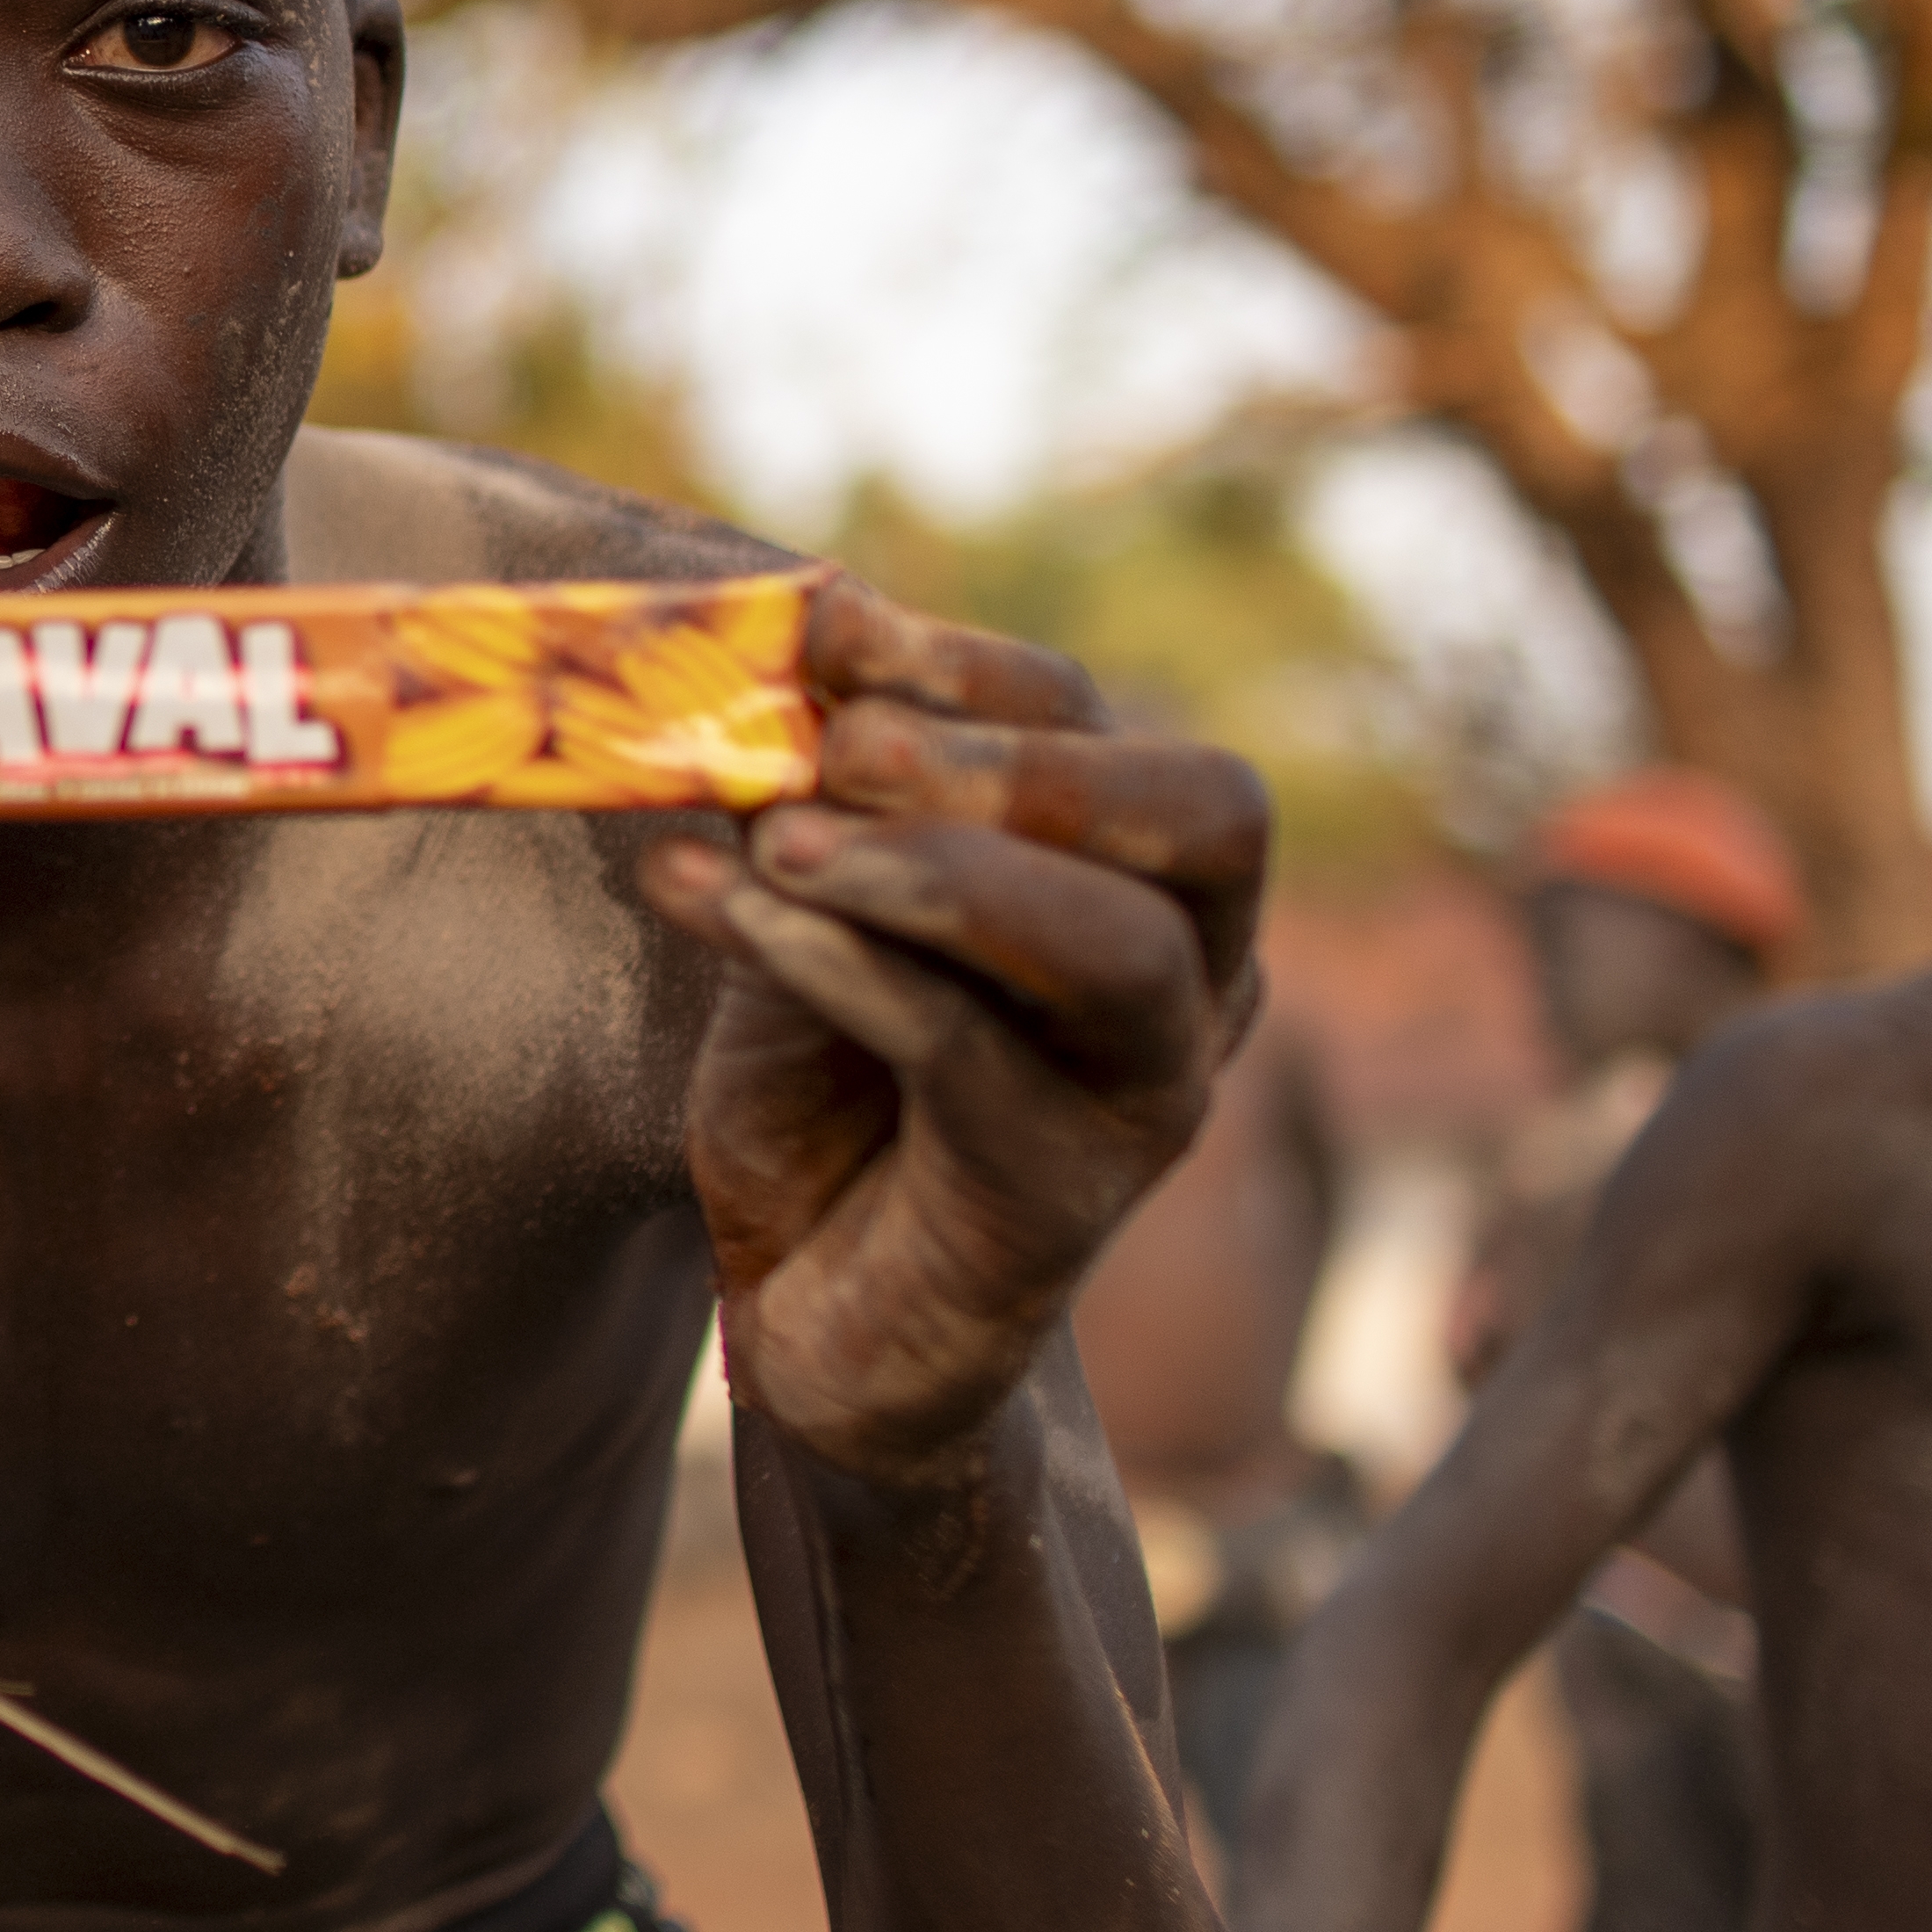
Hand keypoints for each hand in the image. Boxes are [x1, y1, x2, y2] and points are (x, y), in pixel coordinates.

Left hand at [641, 576, 1267, 1486]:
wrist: (813, 1303)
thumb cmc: (824, 1081)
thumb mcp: (806, 905)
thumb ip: (807, 797)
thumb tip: (780, 638)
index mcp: (1139, 870)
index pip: (1104, 717)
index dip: (967, 662)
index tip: (822, 629)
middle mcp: (1196, 973)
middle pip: (1203, 813)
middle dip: (1016, 757)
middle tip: (837, 743)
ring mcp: (1150, 1094)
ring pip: (1116, 948)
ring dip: (937, 867)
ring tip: (777, 838)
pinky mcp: (1065, 1200)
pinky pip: (976, 1059)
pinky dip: (843, 969)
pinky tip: (728, 911)